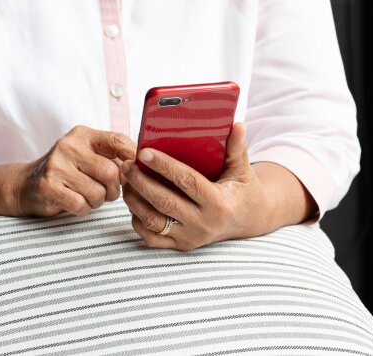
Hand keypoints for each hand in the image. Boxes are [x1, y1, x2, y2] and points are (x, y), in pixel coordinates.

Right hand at [15, 125, 135, 216]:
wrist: (26, 183)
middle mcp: (68, 146)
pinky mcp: (47, 186)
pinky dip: (83, 209)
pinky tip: (76, 202)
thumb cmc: (66, 171)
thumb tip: (142, 166)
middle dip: (114, 189)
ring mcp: (55, 165)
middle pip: (110, 172)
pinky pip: (81, 205)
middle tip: (107, 192)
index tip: (135, 171)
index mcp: (82, 134)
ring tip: (88, 196)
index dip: (133, 158)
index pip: (118, 140)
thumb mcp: (86, 154)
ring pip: (97, 192)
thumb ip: (112, 155)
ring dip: (97, 201)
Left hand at [121, 122, 314, 250]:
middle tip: (126, 164)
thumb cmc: (241, 189)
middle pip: (164, 202)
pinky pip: (151, 237)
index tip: (144, 151)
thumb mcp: (242, 169)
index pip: (187, 181)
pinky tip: (133, 200)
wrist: (247, 220)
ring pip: (153, 221)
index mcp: (220, 204)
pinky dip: (136, 219)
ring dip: (134, 200)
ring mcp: (191, 238)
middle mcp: (205, 225)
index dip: (164, 165)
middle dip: (140, 182)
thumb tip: (237, 125)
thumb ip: (237, 148)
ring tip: (125, 179)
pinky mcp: (181, 246)